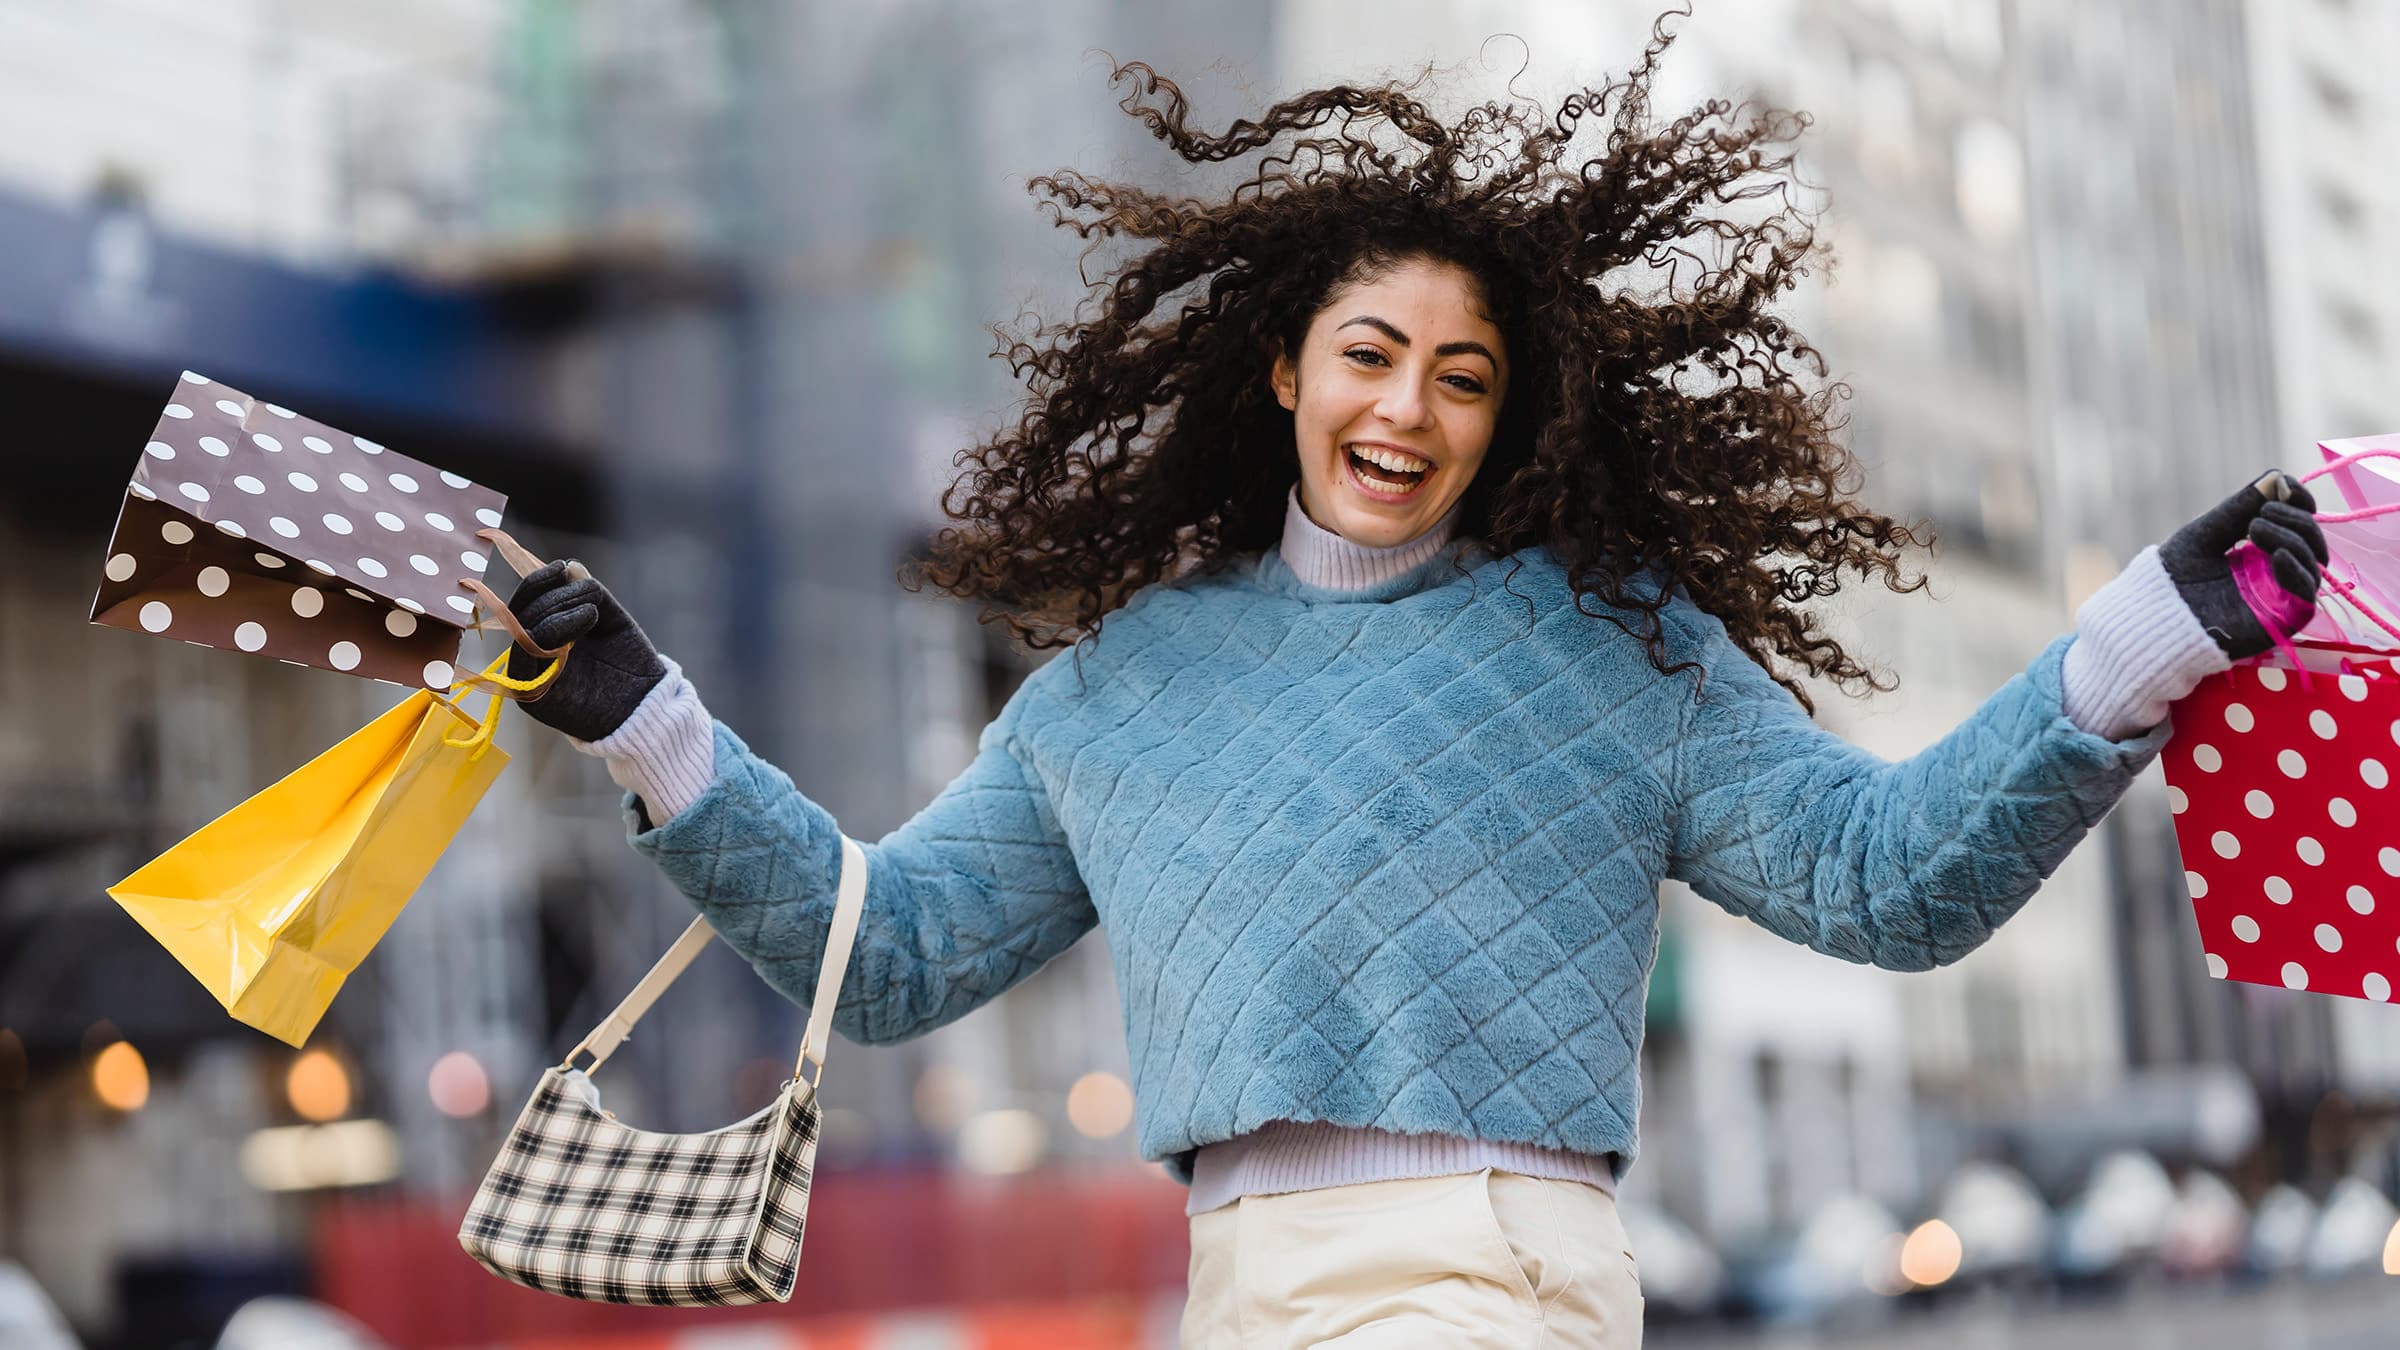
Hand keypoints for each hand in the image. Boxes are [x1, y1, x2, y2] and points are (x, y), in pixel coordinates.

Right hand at [501, 561, 667, 741]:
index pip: (524, 606)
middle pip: (519, 616)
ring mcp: (528, 679)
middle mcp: (530, 658)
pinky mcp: (533, 700)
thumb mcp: (613, 621)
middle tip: (586, 590)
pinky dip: (556, 629)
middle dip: (550, 595)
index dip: (537, 583)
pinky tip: (589, 617)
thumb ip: (590, 595)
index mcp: (543, 639)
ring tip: (593, 610)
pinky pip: (529, 657)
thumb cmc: (630, 665)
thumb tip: (570, 566)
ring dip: (556, 610)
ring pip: (523, 633)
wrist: (648, 707)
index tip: (561, 566)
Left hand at [2159, 469, 2329, 659]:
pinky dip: (2297, 569)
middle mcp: (2275, 570)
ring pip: (2313, 563)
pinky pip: (2307, 596)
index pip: (2298, 522)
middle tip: (2260, 514)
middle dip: (2295, 518)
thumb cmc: (2173, 574)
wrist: (2153, 615)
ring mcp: (2280, 594)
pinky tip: (2276, 554)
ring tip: (2254, 528)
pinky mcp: (2281, 619)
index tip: (2287, 487)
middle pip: (2310, 540)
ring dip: (2292, 538)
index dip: (2300, 502)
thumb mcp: (2206, 532)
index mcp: (2259, 548)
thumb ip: (2240, 508)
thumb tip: (2279, 478)